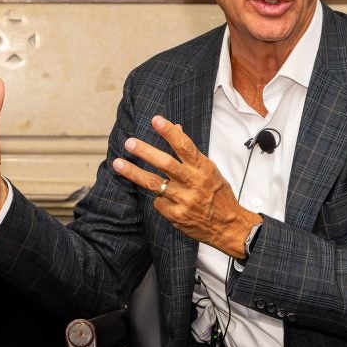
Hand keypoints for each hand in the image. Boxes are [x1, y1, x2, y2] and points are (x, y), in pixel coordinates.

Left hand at [110, 115, 258, 256]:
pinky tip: (164, 199)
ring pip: (153, 183)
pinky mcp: (176, 215)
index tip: (156, 120)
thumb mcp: (209, 170)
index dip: (169, 133)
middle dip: (145, 151)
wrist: (228, 226)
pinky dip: (158, 198)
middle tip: (129, 143)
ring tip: (118, 164)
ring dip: (133, 173)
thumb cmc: (218, 195)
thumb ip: (190, 152)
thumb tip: (176, 128)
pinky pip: (158, 203)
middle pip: (165, 163)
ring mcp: (184, 200)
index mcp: (203, 168)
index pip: (185, 146)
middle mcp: (193, 182)